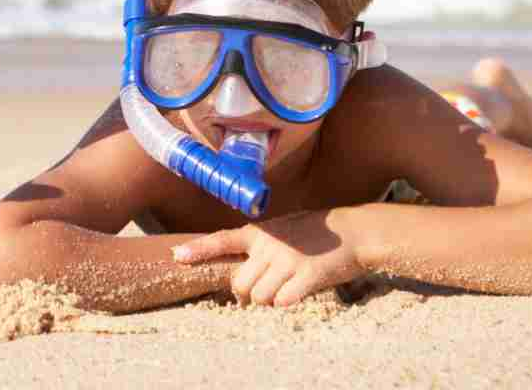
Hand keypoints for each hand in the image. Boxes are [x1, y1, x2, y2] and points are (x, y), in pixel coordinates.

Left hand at [171, 210, 364, 305]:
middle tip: (266, 288)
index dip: (199, 250)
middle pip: (239, 284)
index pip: (222, 240)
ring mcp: (287, 260)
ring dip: (270, 299)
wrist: (354, 231)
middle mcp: (269, 245)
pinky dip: (287, 302)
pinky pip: (283, 302)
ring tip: (288, 284)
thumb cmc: (315, 233)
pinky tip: (299, 290)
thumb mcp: (282, 230)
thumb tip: (240, 282)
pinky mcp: (307, 275)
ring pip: (259, 298)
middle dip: (247, 293)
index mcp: (260, 232)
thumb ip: (259, 248)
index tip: (177, 256)